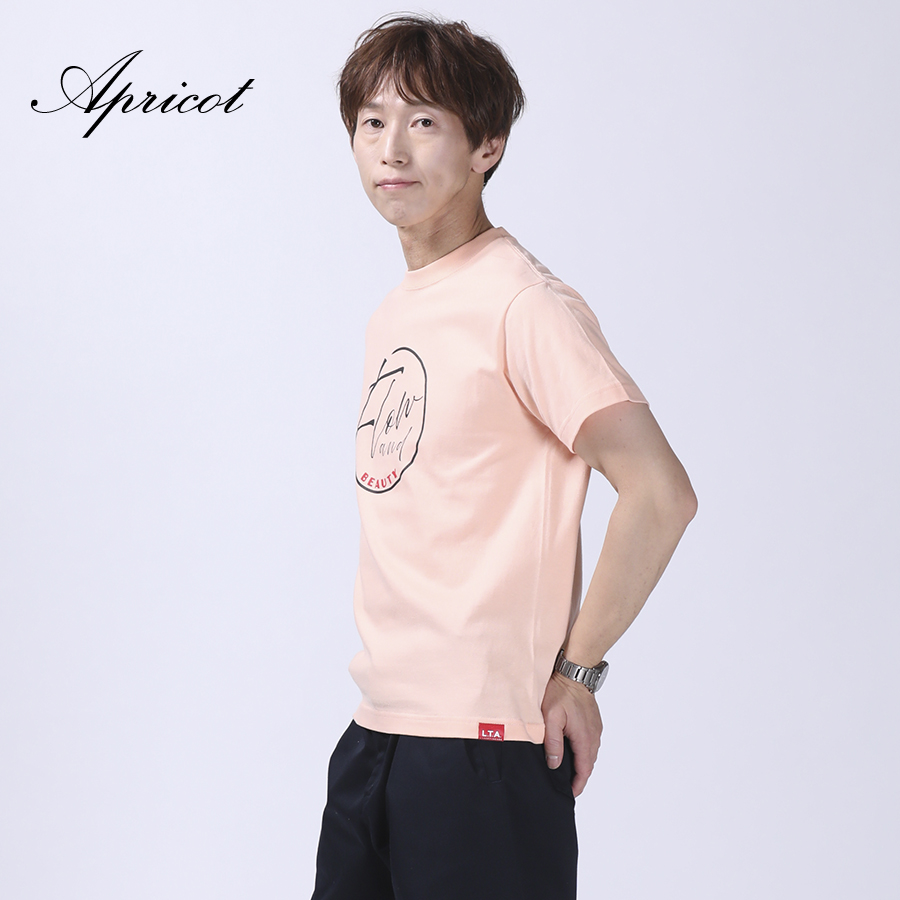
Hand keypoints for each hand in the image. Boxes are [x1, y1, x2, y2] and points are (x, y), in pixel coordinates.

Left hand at [540, 671, 602, 796]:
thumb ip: (553, 743)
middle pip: (589, 764)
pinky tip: (574, 750)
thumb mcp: (551, 718)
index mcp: (584, 738)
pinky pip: (591, 742)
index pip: (584, 769)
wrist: (575, 672)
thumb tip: (555, 764)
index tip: (570, 793)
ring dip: (583, 764)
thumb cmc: (561, 692)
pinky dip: (584, 751)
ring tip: (569, 771)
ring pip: (591, 753)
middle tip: (567, 785)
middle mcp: (594, 735)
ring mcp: (596, 728)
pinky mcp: (594, 721)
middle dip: (580, 777)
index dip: (578, 784)